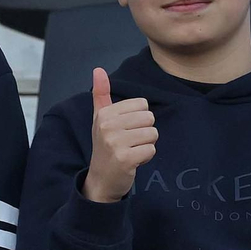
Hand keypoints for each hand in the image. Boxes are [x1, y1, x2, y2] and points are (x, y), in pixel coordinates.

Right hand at [82, 67, 158, 202]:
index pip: (142, 105)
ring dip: (145, 145)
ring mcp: (115, 142)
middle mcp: (107, 125)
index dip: (139, 119)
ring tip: (130, 151)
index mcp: (104, 113)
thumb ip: (101, 94)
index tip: (125, 131)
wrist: (101, 180)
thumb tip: (98, 69)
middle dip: (144, 133)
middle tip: (128, 143)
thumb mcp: (100, 119)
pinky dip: (146, 158)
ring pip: (152, 134)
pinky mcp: (124, 158)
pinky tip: (132, 162)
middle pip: (149, 118)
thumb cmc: (105, 146)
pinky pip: (151, 150)